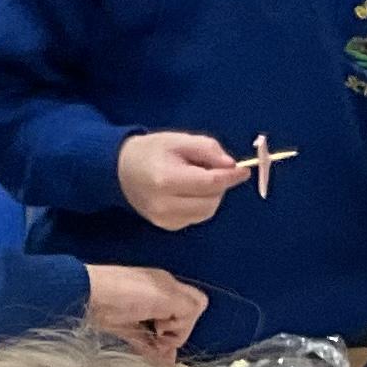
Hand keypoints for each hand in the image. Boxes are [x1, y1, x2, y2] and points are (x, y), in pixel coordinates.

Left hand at [84, 264, 202, 362]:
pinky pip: (145, 343)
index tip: (171, 326)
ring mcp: (142, 314)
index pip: (196, 304)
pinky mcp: (125, 328)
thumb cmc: (127, 293)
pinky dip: (151, 353)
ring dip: (164, 348)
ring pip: (162, 335)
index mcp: (169, 287)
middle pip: (180, 322)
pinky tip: (154, 363)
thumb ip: (185, 307)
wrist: (86, 296)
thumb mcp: (164, 296)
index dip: (190, 319)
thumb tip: (183, 330)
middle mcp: (158, 299)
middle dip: (176, 335)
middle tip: (161, 337)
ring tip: (159, 357)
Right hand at [117, 129, 246, 230]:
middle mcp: (165, 205)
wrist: (122, 171)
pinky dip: (201, 204)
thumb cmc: (152, 151)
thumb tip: (231, 165)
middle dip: (220, 185)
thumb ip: (207, 149)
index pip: (209, 183)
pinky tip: (188, 192)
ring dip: (212, 196)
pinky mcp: (167, 226)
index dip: (230, 177)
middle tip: (213, 169)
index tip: (244, 170)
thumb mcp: (179, 140)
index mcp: (167, 180)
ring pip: (206, 212)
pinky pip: (196, 217)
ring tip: (198, 179)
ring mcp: (165, 219)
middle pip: (211, 200)